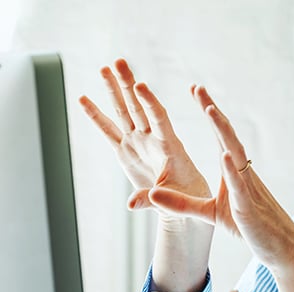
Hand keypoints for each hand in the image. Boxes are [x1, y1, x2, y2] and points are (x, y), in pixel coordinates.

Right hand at [78, 58, 210, 213]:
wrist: (183, 202)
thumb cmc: (187, 198)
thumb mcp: (174, 200)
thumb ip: (152, 199)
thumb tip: (130, 205)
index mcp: (170, 146)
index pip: (159, 119)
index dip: (150, 102)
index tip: (141, 85)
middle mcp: (152, 139)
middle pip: (138, 107)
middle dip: (128, 85)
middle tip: (119, 62)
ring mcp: (138, 143)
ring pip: (124, 112)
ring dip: (114, 91)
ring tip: (104, 68)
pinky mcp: (126, 151)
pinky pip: (108, 131)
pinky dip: (95, 116)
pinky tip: (83, 99)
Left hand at [144, 87, 293, 291]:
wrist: (281, 248)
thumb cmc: (249, 227)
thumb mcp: (210, 214)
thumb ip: (182, 204)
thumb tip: (153, 193)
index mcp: (234, 172)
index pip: (220, 136)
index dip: (209, 113)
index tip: (196, 91)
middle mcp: (242, 173)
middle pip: (227, 135)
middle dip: (212, 110)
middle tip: (197, 87)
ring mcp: (247, 187)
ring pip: (235, 153)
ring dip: (223, 131)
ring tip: (210, 109)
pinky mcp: (248, 207)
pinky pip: (240, 185)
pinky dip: (232, 169)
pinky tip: (225, 155)